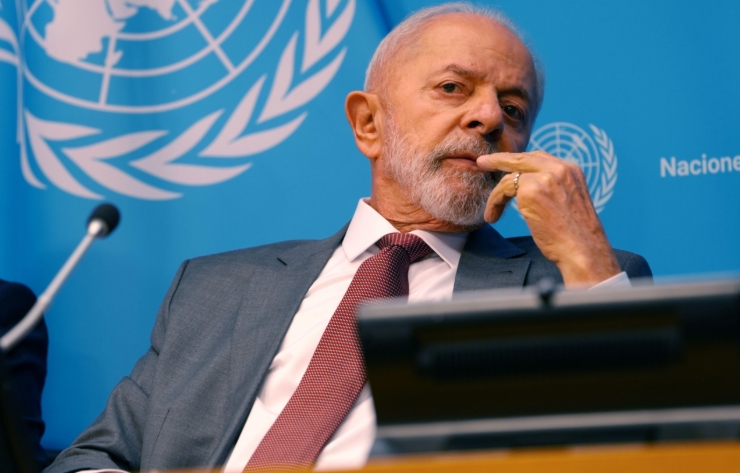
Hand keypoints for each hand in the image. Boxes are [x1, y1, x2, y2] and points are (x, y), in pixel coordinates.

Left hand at [476, 151, 620, 286]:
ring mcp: (545, 177)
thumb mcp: (568, 203)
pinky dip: (494, 203)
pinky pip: (503, 190)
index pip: (540, 158)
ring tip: (491, 213)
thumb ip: (552, 189)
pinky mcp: (531, 190)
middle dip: (500, 159)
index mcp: (571, 170)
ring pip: (510, 177)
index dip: (519, 161)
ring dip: (496, 196)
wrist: (582, 249)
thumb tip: (527, 190)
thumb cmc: (575, 236)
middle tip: (483, 162)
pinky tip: (492, 217)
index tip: (505, 164)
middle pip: (522, 158)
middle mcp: (560, 168)